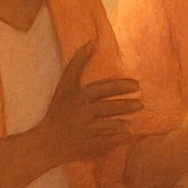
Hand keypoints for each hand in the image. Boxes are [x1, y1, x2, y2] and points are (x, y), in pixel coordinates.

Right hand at [36, 43, 140, 162]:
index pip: (104, 89)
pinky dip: (119, 139)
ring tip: (134, 121)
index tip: (137, 85)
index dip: (122, 86)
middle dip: (127, 106)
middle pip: (110, 108)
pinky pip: (109, 143)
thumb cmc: (58, 110)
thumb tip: (91, 41)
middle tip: (140, 104)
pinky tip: (128, 135)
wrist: (46, 142)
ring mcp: (87, 131)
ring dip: (124, 123)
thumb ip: (78, 63)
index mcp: (79, 97)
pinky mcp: (90, 147)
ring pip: (110, 126)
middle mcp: (84, 113)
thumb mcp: (65, 85)